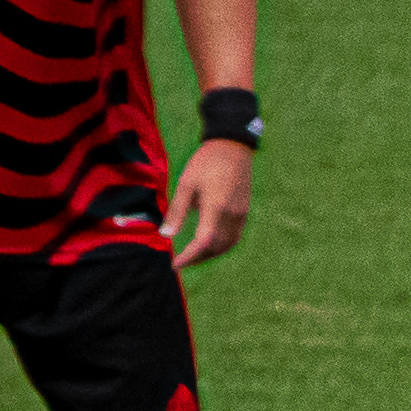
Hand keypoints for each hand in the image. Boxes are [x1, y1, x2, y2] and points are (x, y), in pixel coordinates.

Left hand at [167, 134, 255, 268]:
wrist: (232, 147)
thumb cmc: (206, 162)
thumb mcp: (186, 183)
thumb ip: (177, 211)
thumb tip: (166, 235)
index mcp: (216, 208)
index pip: (204, 242)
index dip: (189, 257)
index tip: (175, 264)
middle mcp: (231, 215)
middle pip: (216, 248)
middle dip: (198, 258)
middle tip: (181, 262)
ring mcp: (240, 214)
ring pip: (227, 245)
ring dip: (210, 254)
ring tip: (194, 256)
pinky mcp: (244, 211)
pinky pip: (234, 237)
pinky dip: (221, 246)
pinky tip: (210, 244)